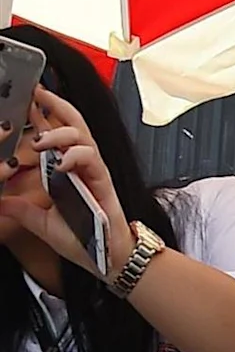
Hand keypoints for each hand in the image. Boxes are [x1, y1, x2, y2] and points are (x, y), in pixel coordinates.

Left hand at [3, 87, 119, 273]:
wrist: (107, 259)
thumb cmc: (84, 242)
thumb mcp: (42, 224)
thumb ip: (23, 210)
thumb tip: (1, 203)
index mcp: (65, 173)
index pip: (53, 137)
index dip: (41, 117)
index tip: (28, 100)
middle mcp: (80, 168)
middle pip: (72, 125)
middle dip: (55, 106)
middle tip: (39, 91)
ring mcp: (93, 173)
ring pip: (82, 137)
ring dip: (60, 132)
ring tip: (41, 137)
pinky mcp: (103, 182)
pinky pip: (92, 159)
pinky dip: (76, 156)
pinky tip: (62, 162)